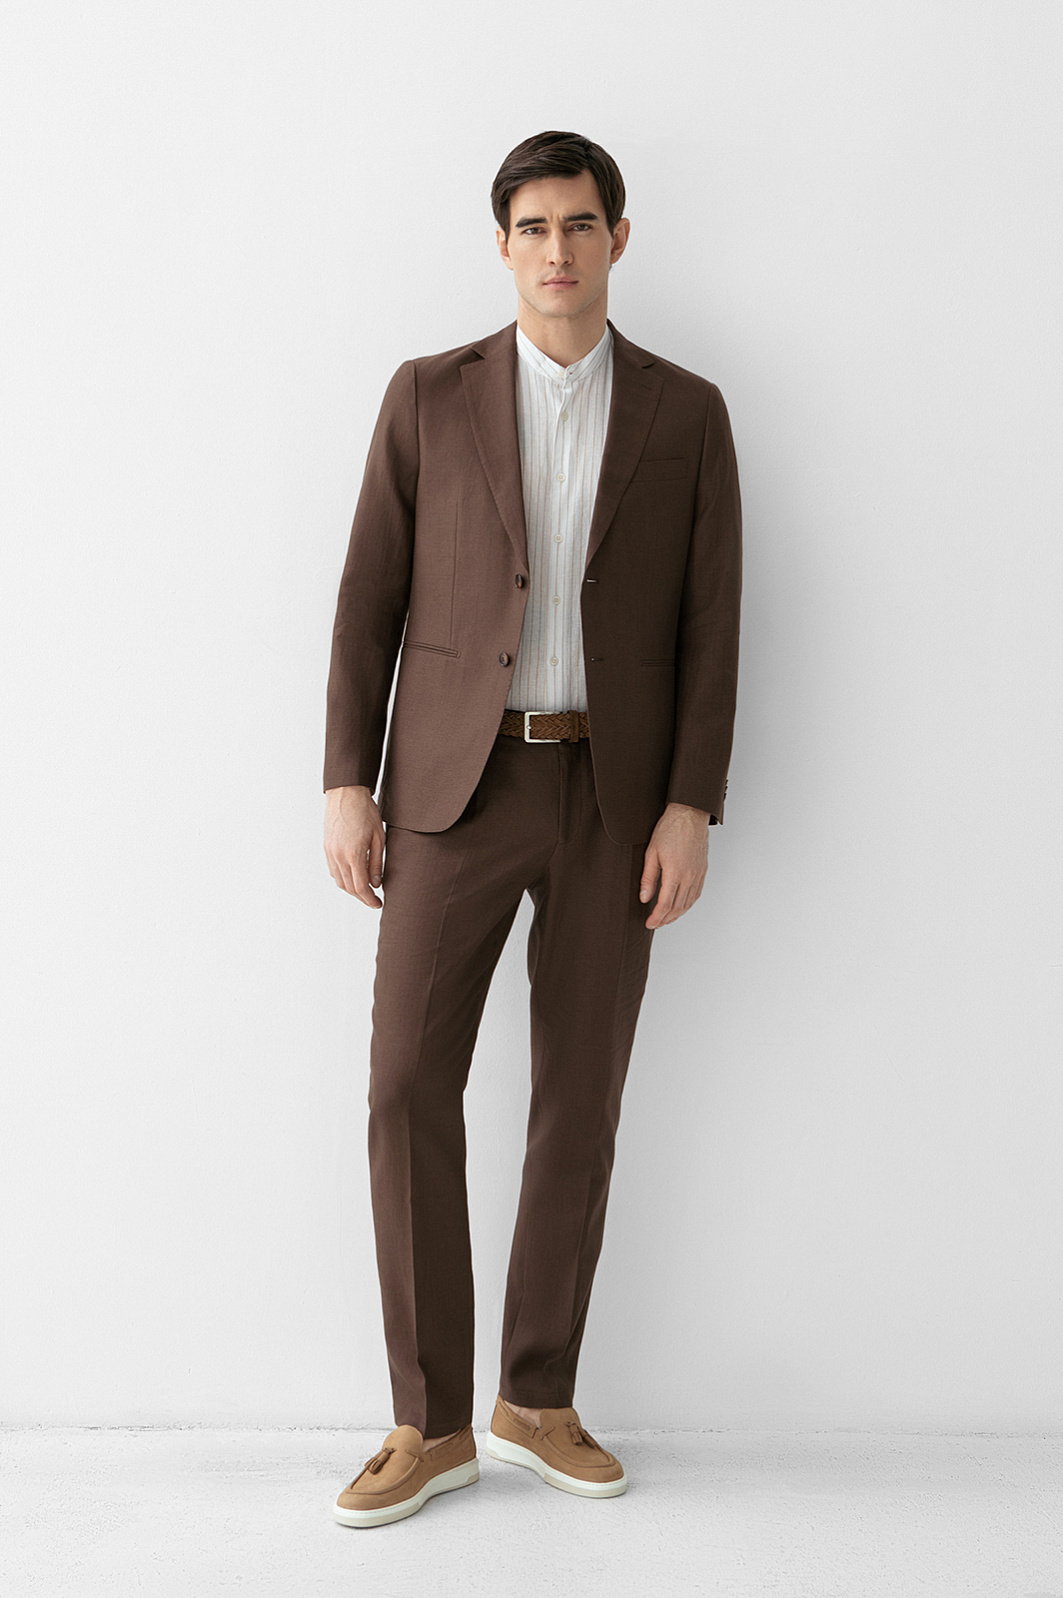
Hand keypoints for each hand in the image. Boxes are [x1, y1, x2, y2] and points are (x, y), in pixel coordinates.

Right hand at [324, 785, 385, 908]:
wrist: (345, 793)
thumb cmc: (365, 811)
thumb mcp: (378, 837)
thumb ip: (377, 863)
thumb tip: (376, 883)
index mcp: (353, 854)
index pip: (361, 887)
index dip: (370, 899)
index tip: (378, 903)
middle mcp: (338, 856)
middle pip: (349, 888)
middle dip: (362, 897)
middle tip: (374, 899)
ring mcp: (330, 852)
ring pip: (339, 881)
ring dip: (352, 890)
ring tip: (365, 890)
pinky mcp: (326, 847)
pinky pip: (333, 871)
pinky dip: (343, 879)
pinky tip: (353, 877)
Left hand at [639, 802, 710, 928]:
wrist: (689, 814)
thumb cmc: (669, 829)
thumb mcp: (651, 853)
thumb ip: (648, 878)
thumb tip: (644, 898)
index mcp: (675, 873)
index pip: (665, 904)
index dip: (656, 917)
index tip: (649, 923)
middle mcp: (689, 876)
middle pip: (678, 907)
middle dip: (666, 919)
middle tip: (655, 924)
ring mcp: (698, 874)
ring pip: (689, 903)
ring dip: (677, 914)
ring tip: (666, 919)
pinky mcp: (703, 870)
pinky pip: (697, 893)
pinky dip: (688, 904)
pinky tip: (681, 906)